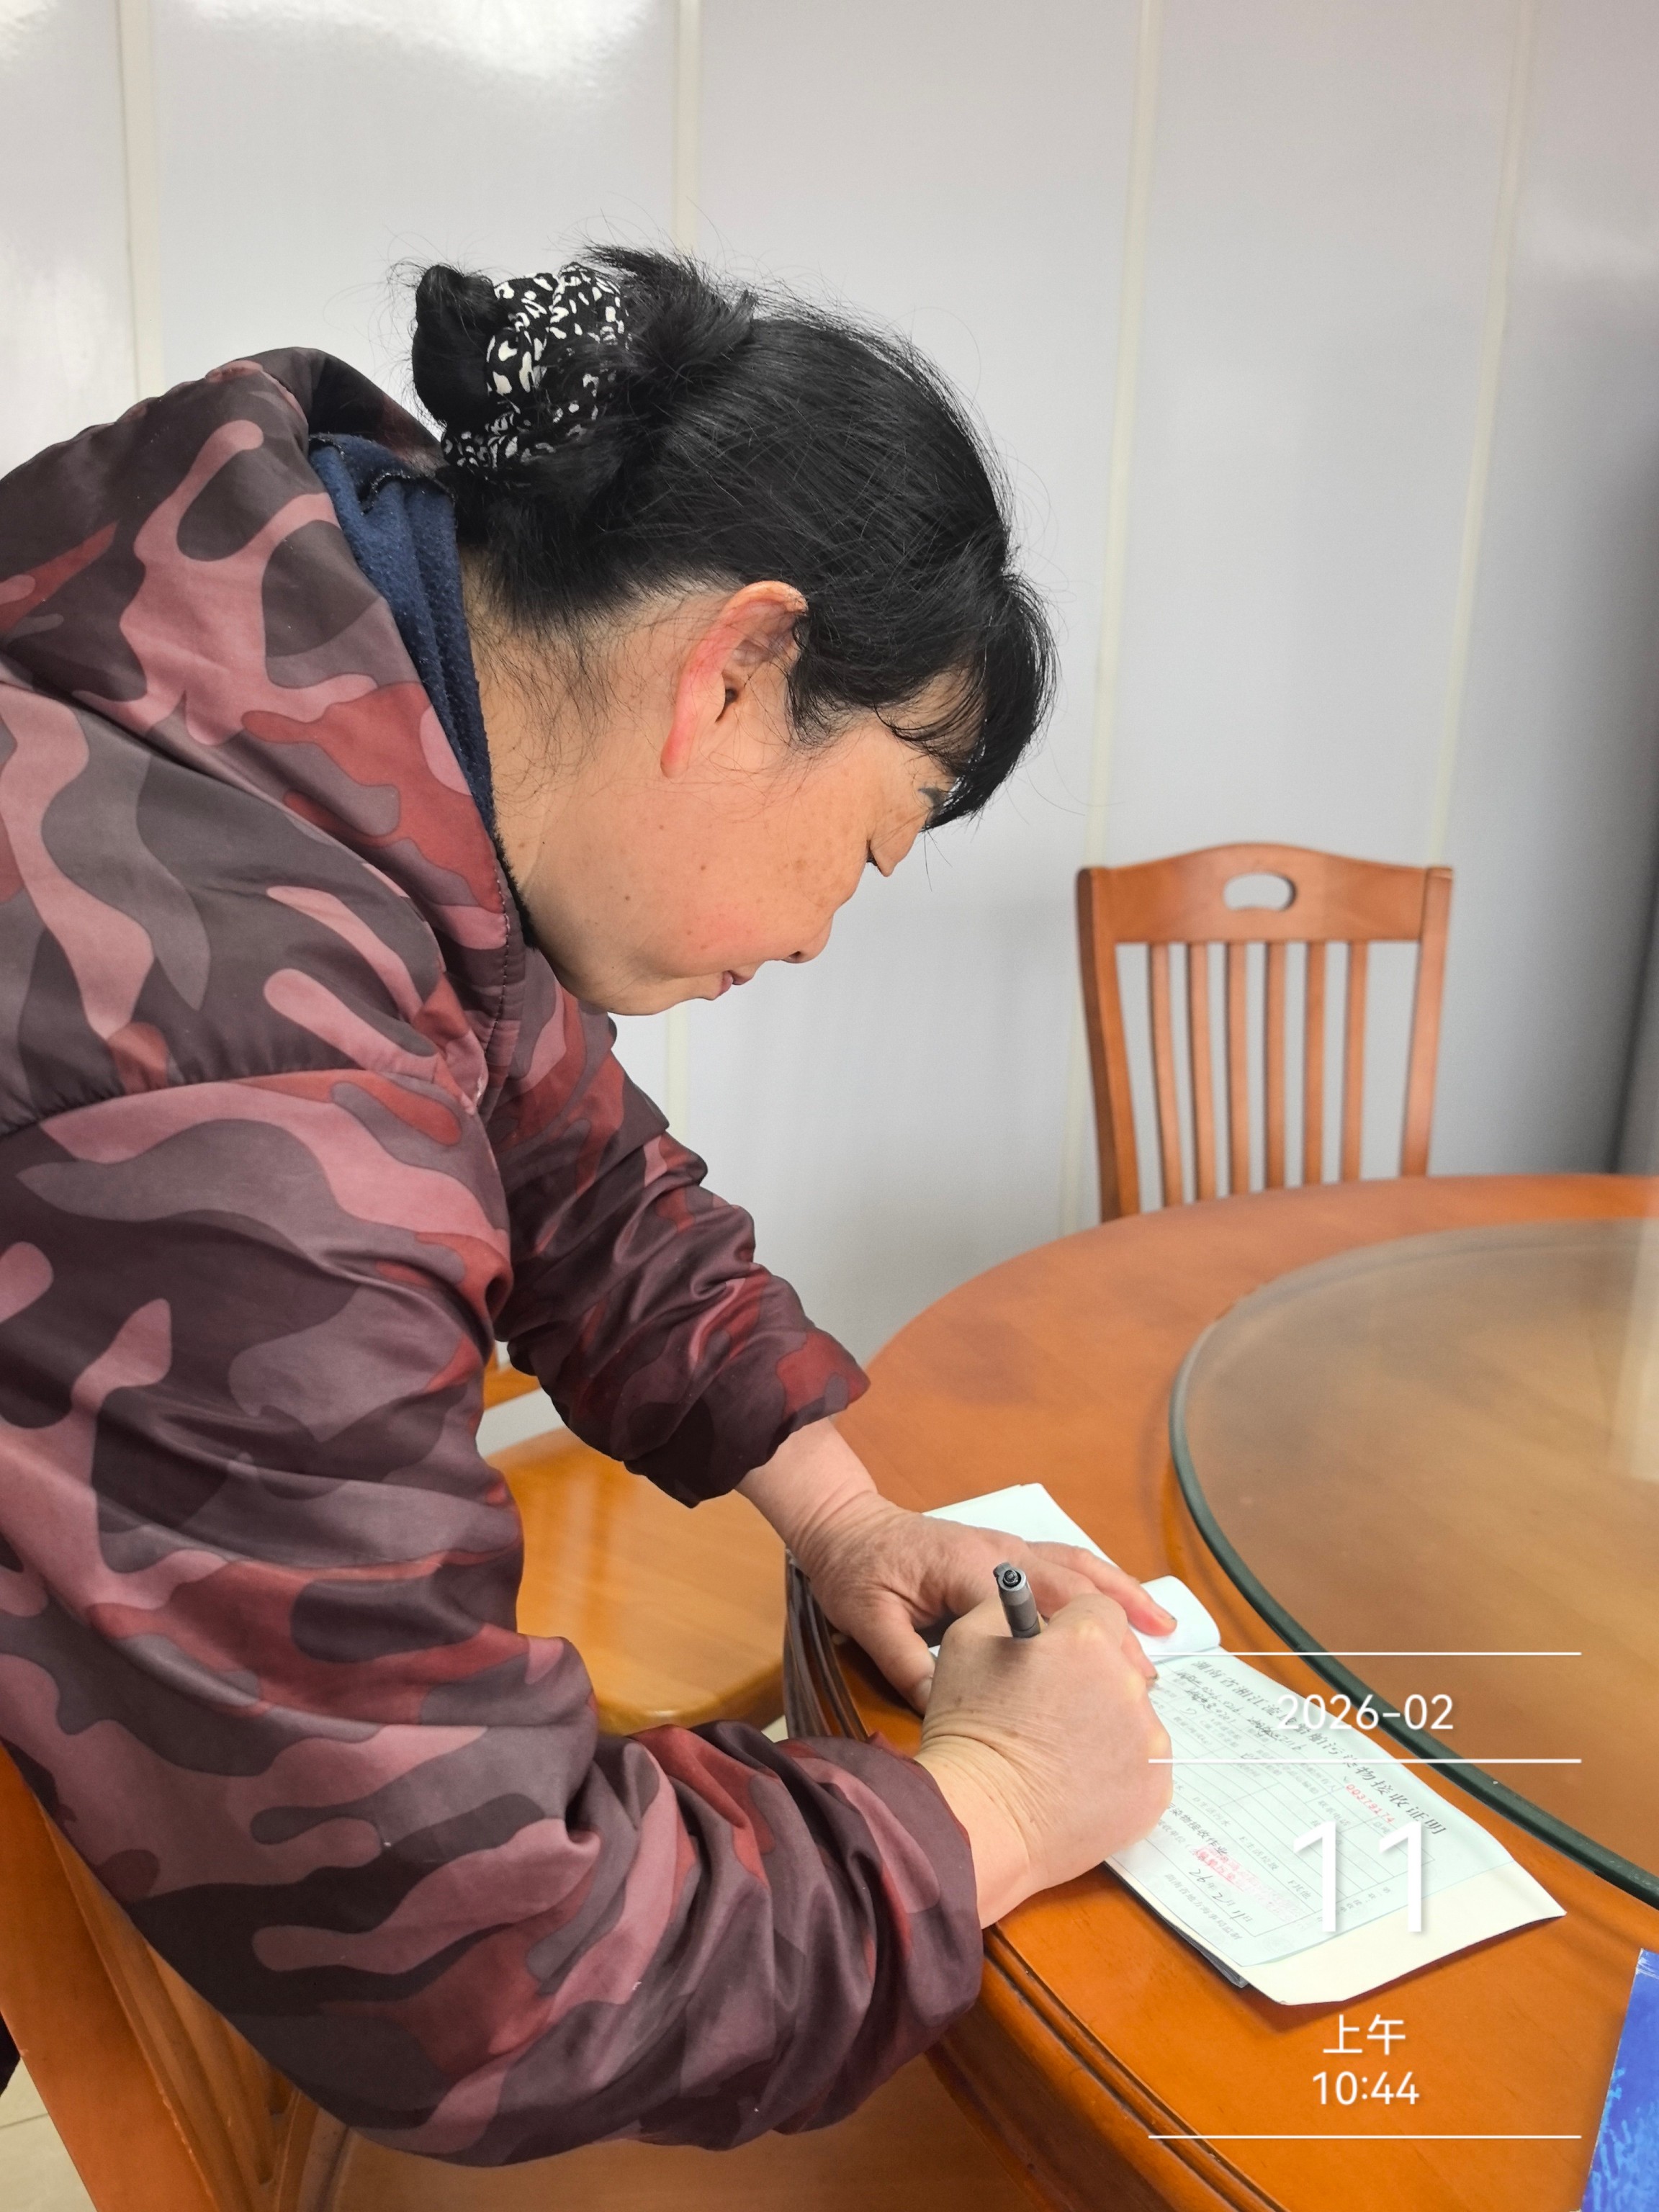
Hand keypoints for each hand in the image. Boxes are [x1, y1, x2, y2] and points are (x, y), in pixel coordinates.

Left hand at [741, 1420, 1175, 1709]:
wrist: (846, 1527)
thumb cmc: (856, 1572)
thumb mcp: (868, 1620)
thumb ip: (905, 1663)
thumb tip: (946, 1711)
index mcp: (967, 1567)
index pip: (1031, 1606)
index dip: (1068, 1645)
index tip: (1101, 1682)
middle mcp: (998, 1549)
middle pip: (1069, 1583)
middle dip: (1112, 1624)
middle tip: (1146, 1674)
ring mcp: (1007, 1545)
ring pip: (1077, 1564)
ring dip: (1120, 1593)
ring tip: (1164, 1629)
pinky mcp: (1008, 1550)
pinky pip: (1065, 1561)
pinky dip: (1102, 1580)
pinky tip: (1127, 1604)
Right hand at [916, 1591, 1173, 1923]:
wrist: (979, 1819)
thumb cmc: (967, 1729)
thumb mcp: (967, 1640)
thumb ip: (1008, 1607)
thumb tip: (1030, 1603)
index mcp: (1087, 1639)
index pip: (1099, 1611)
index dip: (1072, 1630)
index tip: (1054, 1653)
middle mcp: (1129, 1684)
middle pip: (1120, 1665)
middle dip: (1090, 1677)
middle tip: (1049, 1707)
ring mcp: (1149, 1742)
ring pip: (1133, 1715)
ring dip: (1106, 1723)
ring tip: (1059, 1751)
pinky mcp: (1155, 1791)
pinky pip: (1143, 1765)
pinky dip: (1118, 1769)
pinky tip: (1079, 1781)